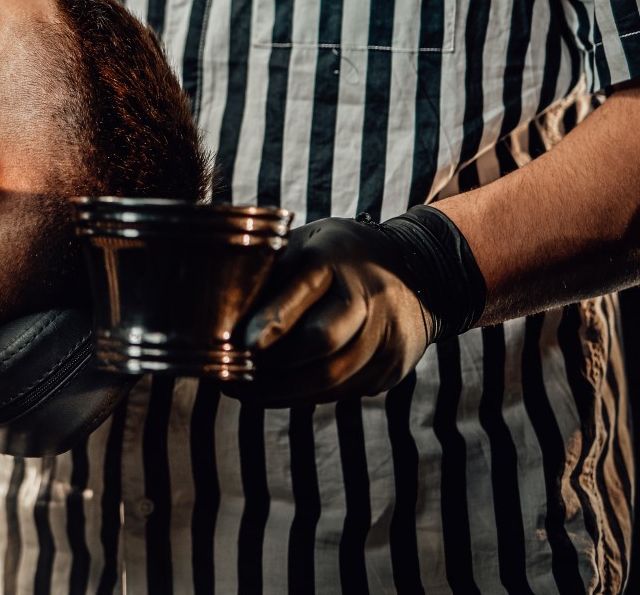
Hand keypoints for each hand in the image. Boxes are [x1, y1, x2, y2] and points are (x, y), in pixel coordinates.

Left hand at [226, 217, 434, 406]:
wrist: (420, 270)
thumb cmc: (339, 255)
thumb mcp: (307, 244)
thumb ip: (271, 272)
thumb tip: (219, 310)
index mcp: (337, 258)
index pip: (304, 289)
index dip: (272, 320)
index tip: (240, 343)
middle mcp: (369, 298)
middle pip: (321, 343)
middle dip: (270, 367)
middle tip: (228, 376)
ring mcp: (386, 337)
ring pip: (331, 378)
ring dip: (280, 391)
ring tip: (241, 392)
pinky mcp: (392, 368)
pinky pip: (342, 391)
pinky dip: (303, 395)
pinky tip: (273, 393)